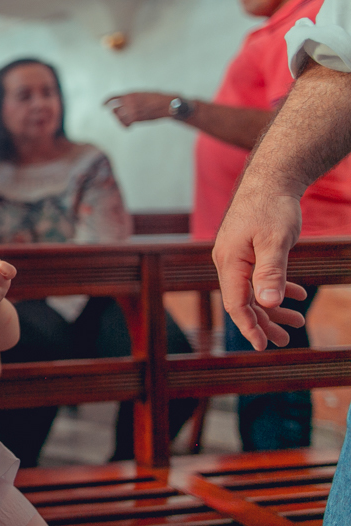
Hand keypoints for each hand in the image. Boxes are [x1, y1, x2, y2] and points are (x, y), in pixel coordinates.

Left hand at [105, 92, 174, 126]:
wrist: (167, 104)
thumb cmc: (157, 98)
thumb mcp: (142, 93)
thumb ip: (132, 98)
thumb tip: (123, 102)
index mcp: (130, 94)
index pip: (113, 98)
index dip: (106, 101)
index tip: (102, 105)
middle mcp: (129, 101)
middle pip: (114, 109)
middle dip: (114, 113)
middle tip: (118, 115)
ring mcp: (132, 110)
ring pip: (118, 117)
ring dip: (120, 120)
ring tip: (126, 120)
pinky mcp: (136, 118)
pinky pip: (125, 124)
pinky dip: (125, 126)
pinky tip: (129, 125)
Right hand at [213, 189, 306, 349]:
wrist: (270, 179)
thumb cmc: (272, 208)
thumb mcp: (275, 241)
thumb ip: (270, 273)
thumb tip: (268, 304)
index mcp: (230, 262)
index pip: (236, 304)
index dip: (249, 327)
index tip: (263, 345)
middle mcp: (227, 262)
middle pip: (243, 302)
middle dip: (264, 323)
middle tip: (287, 340)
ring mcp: (236, 256)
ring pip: (252, 291)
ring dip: (273, 308)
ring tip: (298, 321)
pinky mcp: (246, 250)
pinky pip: (257, 277)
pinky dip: (276, 288)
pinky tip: (298, 293)